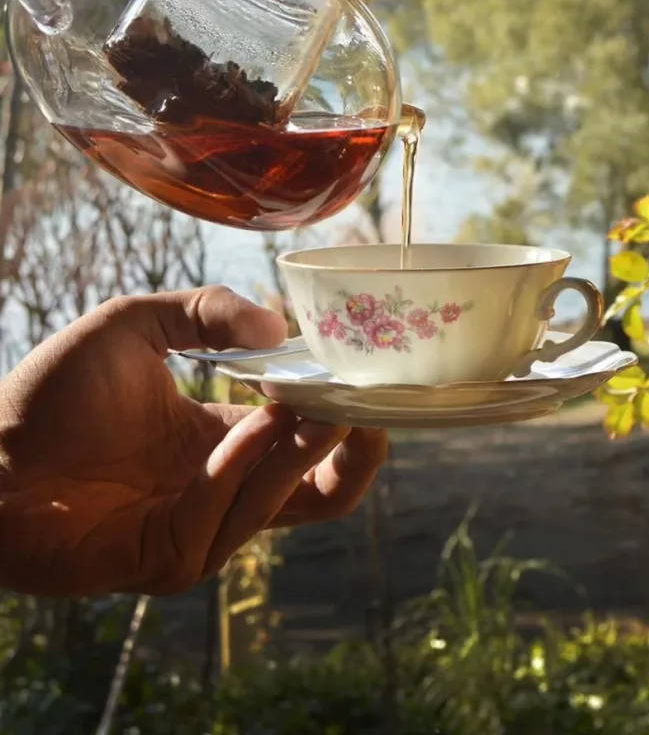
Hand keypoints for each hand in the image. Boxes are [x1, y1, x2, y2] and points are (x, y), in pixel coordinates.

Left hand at [0, 286, 386, 597]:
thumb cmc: (55, 392)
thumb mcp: (139, 323)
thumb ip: (205, 311)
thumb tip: (276, 324)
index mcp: (227, 443)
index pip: (312, 451)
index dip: (350, 425)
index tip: (372, 385)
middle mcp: (223, 491)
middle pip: (317, 496)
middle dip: (350, 454)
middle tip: (366, 408)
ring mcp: (198, 529)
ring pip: (275, 506)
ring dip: (297, 456)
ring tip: (316, 409)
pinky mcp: (163, 556)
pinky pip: (219, 518)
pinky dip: (238, 473)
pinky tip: (250, 428)